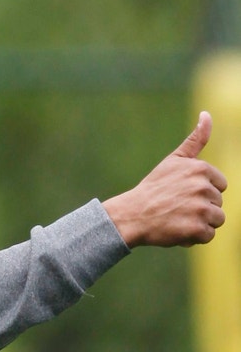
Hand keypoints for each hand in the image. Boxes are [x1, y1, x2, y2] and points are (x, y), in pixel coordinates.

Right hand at [102, 111, 226, 247]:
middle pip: (218, 204)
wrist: (131, 215)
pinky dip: (194, 238)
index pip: (220, 186)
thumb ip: (196, 139)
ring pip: (216, 220)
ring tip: (178, 219)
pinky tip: (177, 230)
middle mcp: (203, 187)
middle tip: (176, 208)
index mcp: (201, 169)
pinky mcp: (196, 228)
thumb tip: (207, 114)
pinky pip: (208, 236)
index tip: (182, 194)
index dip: (202, 193)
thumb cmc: (153, 188)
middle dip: (201, 209)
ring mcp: (201, 209)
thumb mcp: (174, 160)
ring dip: (200, 223)